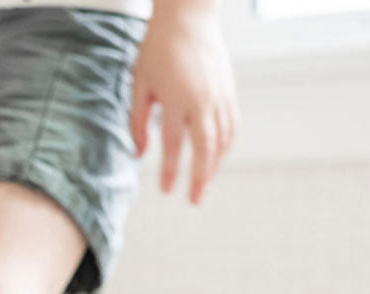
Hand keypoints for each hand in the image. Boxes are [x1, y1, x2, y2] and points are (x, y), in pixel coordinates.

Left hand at [129, 11, 237, 204]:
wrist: (188, 15)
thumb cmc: (158, 49)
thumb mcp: (140, 84)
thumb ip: (138, 121)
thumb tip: (140, 154)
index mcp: (177, 99)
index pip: (174, 145)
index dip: (170, 171)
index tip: (166, 190)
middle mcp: (202, 100)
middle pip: (205, 149)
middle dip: (200, 177)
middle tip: (194, 200)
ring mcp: (219, 95)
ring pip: (222, 139)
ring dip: (215, 165)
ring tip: (204, 183)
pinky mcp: (229, 90)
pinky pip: (231, 125)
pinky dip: (225, 145)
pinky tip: (217, 157)